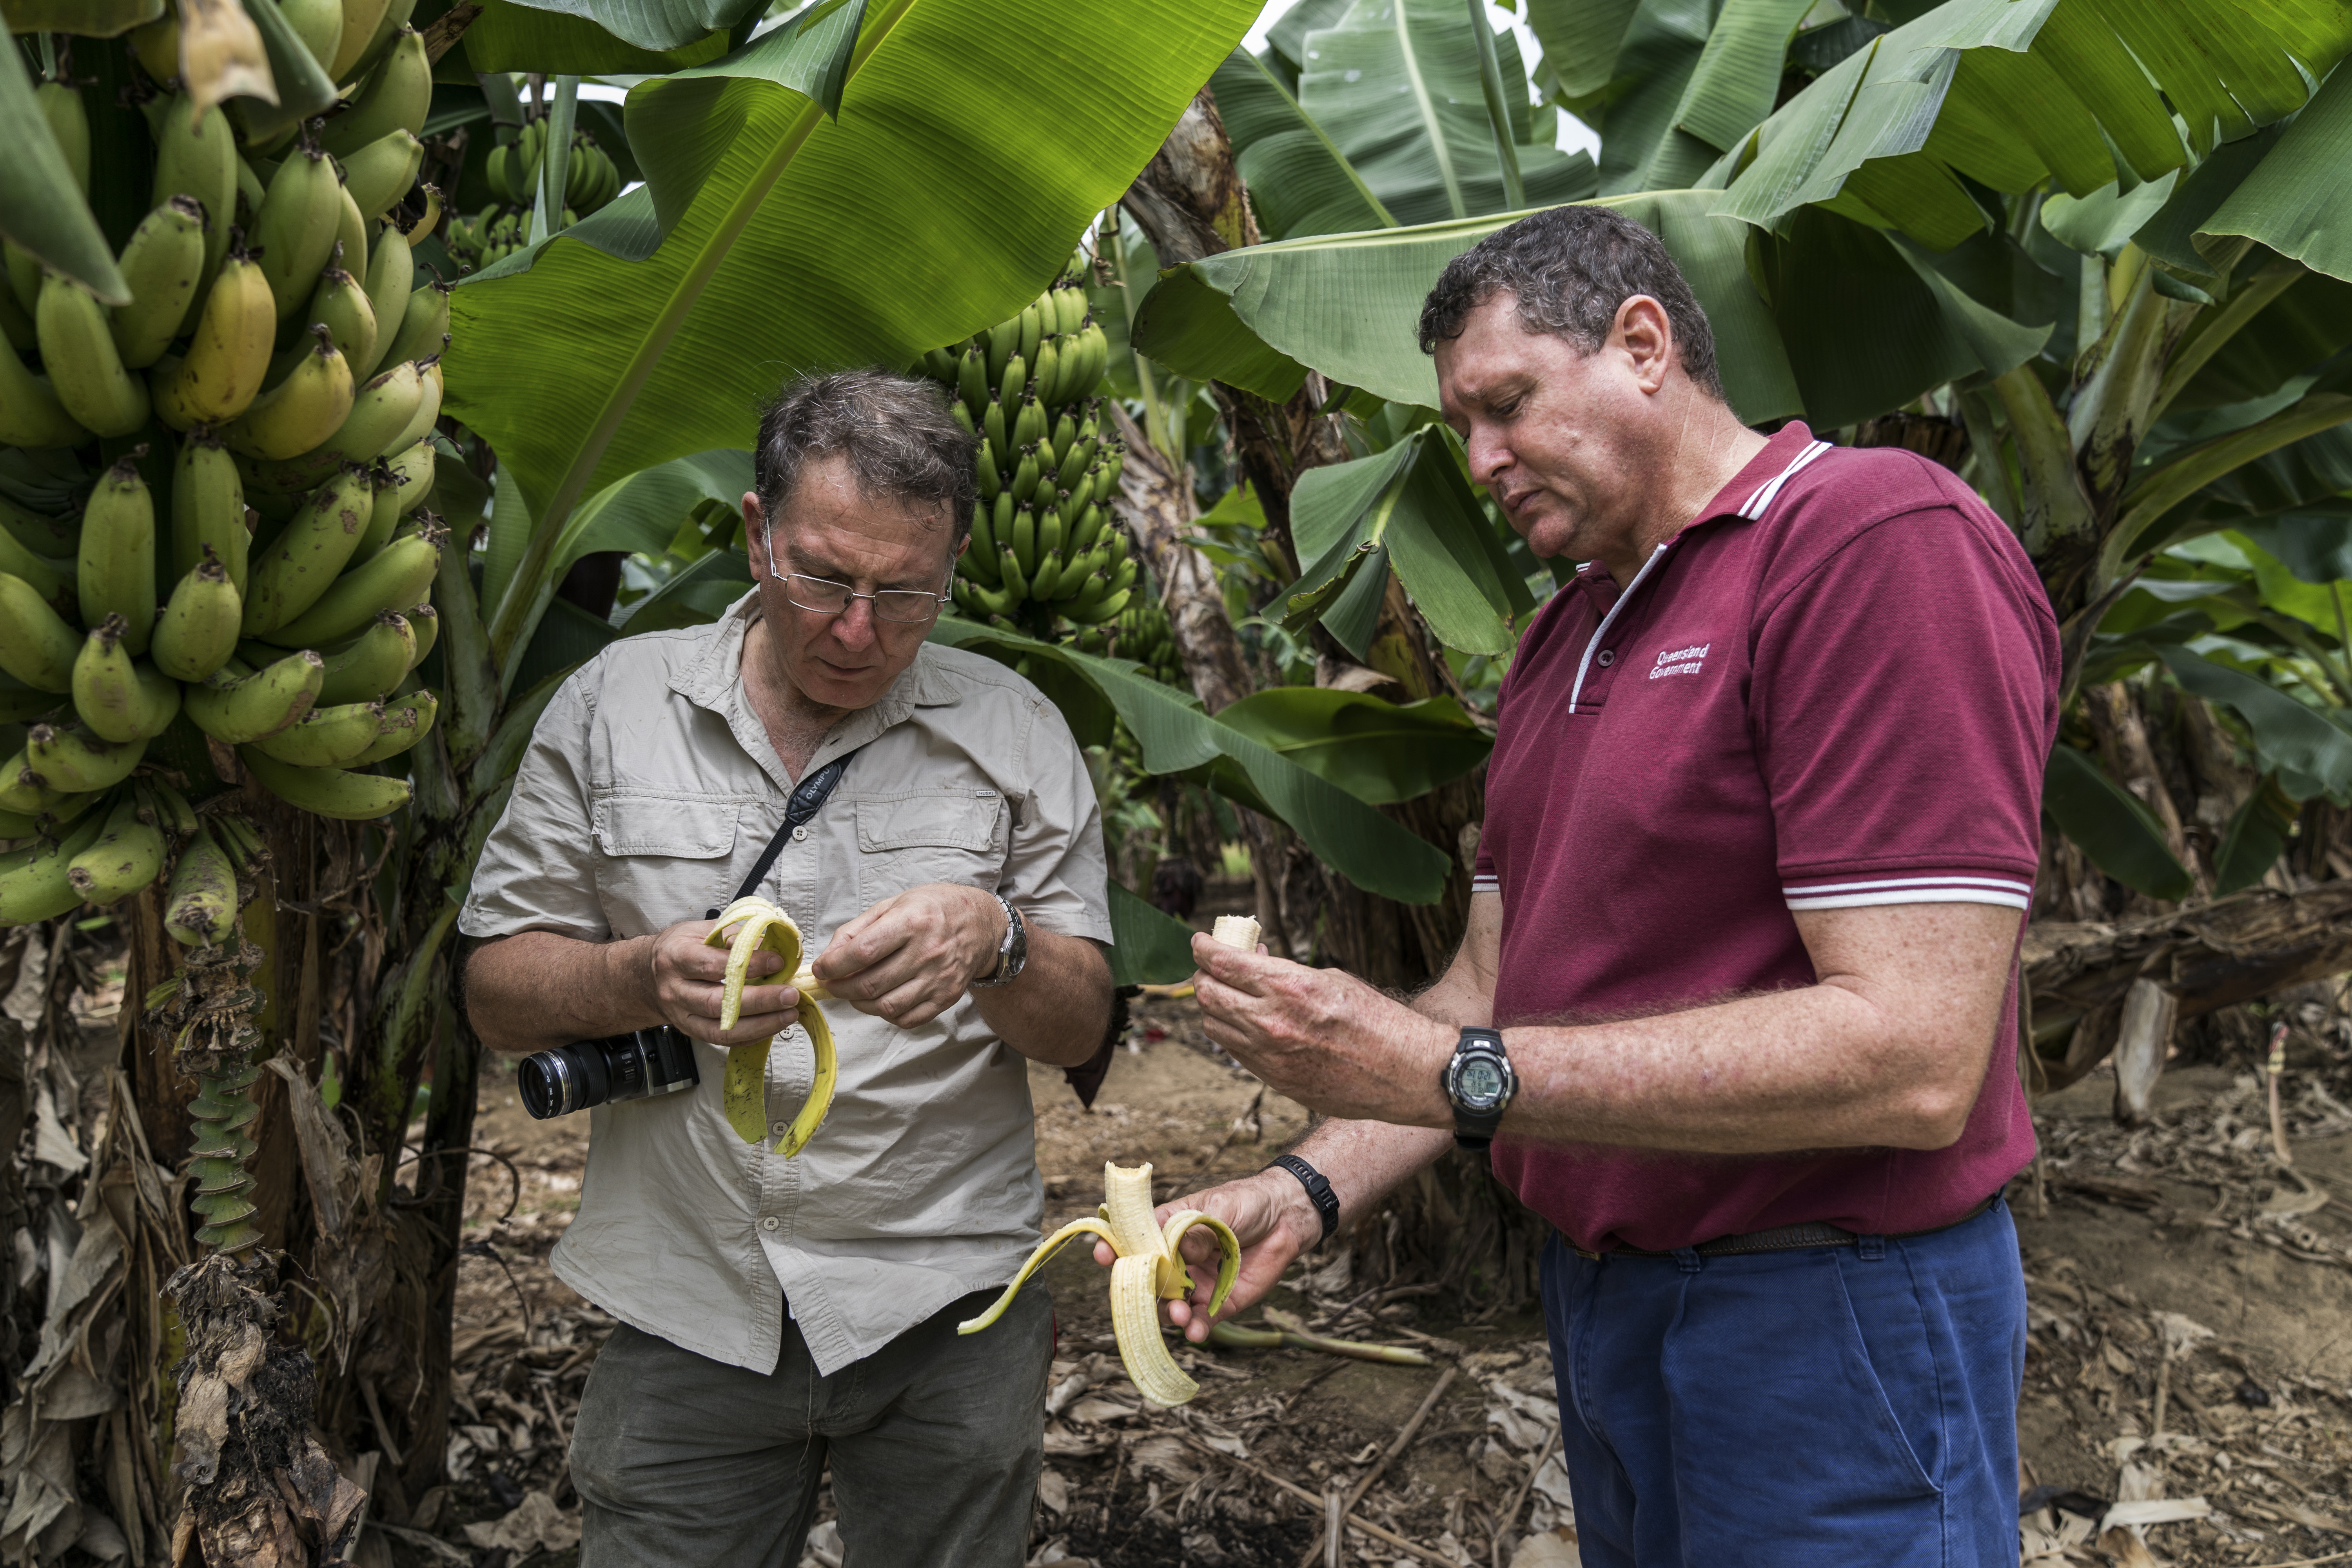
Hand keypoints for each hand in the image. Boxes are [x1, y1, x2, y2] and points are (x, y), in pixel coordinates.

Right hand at [647, 919, 797, 1046]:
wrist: (649, 974)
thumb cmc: (680, 948)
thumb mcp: (701, 930)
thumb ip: (733, 935)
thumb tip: (772, 944)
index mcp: (676, 957)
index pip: (713, 965)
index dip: (748, 965)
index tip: (777, 962)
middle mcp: (676, 990)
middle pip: (717, 1002)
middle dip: (759, 1001)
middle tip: (790, 995)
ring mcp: (681, 1015)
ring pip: (721, 1028)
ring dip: (760, 1024)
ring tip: (789, 1014)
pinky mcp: (691, 1032)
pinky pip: (723, 1041)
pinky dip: (751, 1036)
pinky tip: (772, 1026)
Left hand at [811, 883, 1002, 1027]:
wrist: (982, 925)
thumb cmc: (934, 909)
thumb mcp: (894, 904)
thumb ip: (857, 929)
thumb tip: (828, 957)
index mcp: (912, 921)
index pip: (863, 952)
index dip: (833, 965)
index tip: (821, 969)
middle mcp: (928, 952)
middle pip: (870, 984)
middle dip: (840, 988)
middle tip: (831, 983)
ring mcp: (939, 978)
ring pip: (887, 1007)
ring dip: (860, 1004)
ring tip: (855, 991)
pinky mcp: (946, 997)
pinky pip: (908, 1019)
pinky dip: (887, 1014)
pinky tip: (882, 999)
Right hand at [1091, 1168, 1321, 1340]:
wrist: (1287, 1216)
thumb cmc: (1247, 1202)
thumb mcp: (1219, 1209)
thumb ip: (1197, 1232)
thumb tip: (1178, 1252)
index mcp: (1167, 1230)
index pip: (1133, 1242)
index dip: (1115, 1248)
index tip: (1103, 1254)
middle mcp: (1176, 1260)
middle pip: (1148, 1282)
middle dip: (1143, 1292)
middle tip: (1148, 1295)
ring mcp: (1196, 1283)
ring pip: (1171, 1306)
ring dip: (1170, 1314)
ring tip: (1181, 1315)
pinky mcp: (1220, 1303)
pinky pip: (1202, 1321)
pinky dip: (1196, 1329)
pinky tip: (1196, 1331)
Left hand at [1190, 933, 1452, 1124]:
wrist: (1405, 1074)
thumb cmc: (1378, 1020)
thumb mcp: (1331, 980)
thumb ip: (1286, 973)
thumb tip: (1254, 963)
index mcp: (1288, 987)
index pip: (1221, 963)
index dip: (1203, 948)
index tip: (1200, 942)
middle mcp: (1271, 1023)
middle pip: (1207, 994)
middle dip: (1204, 974)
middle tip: (1213, 966)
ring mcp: (1269, 1057)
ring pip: (1214, 1025)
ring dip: (1215, 1005)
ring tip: (1232, 992)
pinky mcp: (1276, 1081)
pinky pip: (1235, 1052)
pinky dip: (1233, 1031)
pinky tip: (1249, 1020)